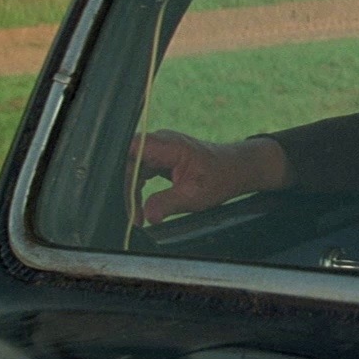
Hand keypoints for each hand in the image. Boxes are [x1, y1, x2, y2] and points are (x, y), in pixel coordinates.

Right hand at [131, 130, 288, 225]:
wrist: (236, 169)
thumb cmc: (220, 177)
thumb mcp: (194, 196)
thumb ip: (168, 203)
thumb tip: (148, 216)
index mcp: (168, 145)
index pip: (131, 152)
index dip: (122, 174)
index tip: (126, 201)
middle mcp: (161, 142)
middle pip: (128, 161)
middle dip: (126, 189)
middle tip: (133, 215)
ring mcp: (160, 148)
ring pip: (132, 168)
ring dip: (131, 191)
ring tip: (137, 215)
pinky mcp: (160, 157)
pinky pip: (140, 170)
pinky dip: (138, 188)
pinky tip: (140, 206)